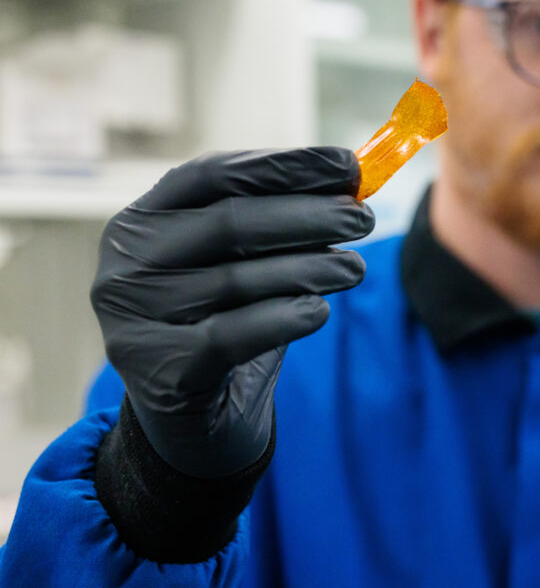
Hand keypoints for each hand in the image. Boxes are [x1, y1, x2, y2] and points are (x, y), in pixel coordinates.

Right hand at [90, 148, 374, 477]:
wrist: (194, 422)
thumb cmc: (225, 321)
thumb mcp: (246, 264)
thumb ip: (283, 222)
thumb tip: (353, 181)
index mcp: (143, 220)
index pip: (214, 174)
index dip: (285, 165)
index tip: (348, 165)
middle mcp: (126, 264)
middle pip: (230, 224)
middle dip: (308, 216)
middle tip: (364, 219)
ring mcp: (135, 318)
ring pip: (238, 279)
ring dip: (310, 268)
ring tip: (355, 267)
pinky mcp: (160, 370)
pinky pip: (234, 335)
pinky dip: (285, 318)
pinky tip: (321, 312)